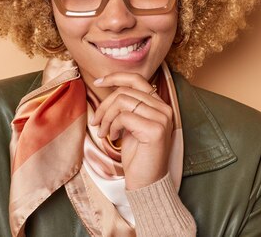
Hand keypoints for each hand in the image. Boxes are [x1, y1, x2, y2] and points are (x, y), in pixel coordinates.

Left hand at [91, 72, 173, 189]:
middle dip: (104, 106)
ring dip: (106, 117)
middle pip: (125, 91)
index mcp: (160, 105)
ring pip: (122, 101)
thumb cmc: (137, 156)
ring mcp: (162, 118)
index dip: (115, 77)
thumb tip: (108, 89)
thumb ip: (126, 107)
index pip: (137, 79)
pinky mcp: (155, 129)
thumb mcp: (130, 126)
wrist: (147, 183)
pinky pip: (124, 116)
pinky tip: (113, 138)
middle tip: (96, 122)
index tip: (97, 82)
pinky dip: (112, 126)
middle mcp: (164, 109)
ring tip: (104, 132)